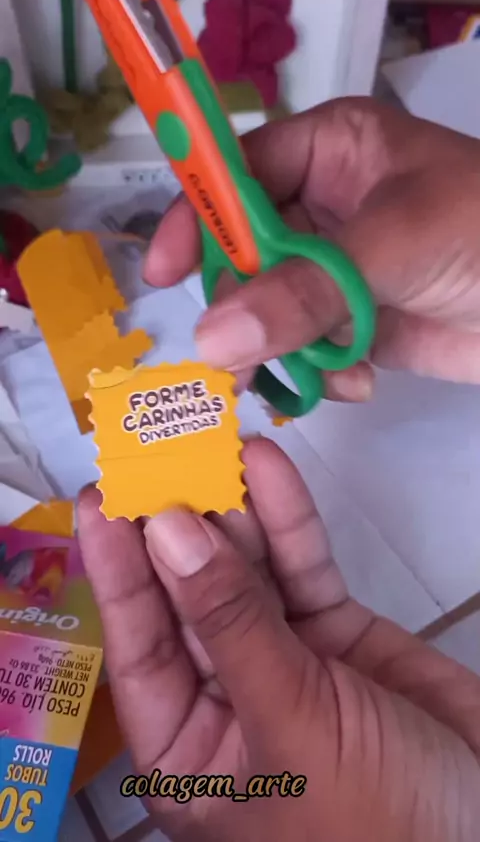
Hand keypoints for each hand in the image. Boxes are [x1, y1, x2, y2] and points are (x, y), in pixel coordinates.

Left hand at [78, 439, 479, 841]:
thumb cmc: (372, 814)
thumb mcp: (288, 720)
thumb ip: (230, 623)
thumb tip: (168, 531)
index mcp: (190, 749)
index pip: (139, 648)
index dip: (117, 572)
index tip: (102, 498)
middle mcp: (226, 697)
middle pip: (189, 599)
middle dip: (176, 527)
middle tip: (156, 451)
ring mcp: (283, 657)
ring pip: (247, 573)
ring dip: (233, 509)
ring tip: (209, 442)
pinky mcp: (335, 630)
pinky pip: (301, 569)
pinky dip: (287, 520)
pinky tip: (267, 466)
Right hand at [145, 98, 479, 400]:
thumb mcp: (397, 243)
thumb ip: (307, 289)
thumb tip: (214, 336)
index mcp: (329, 152)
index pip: (236, 178)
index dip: (195, 219)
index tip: (162, 273)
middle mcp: (323, 209)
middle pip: (243, 256)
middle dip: (244, 307)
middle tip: (240, 355)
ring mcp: (336, 272)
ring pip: (268, 312)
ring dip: (283, 350)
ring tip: (310, 374)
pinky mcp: (354, 326)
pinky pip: (304, 351)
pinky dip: (321, 374)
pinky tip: (358, 381)